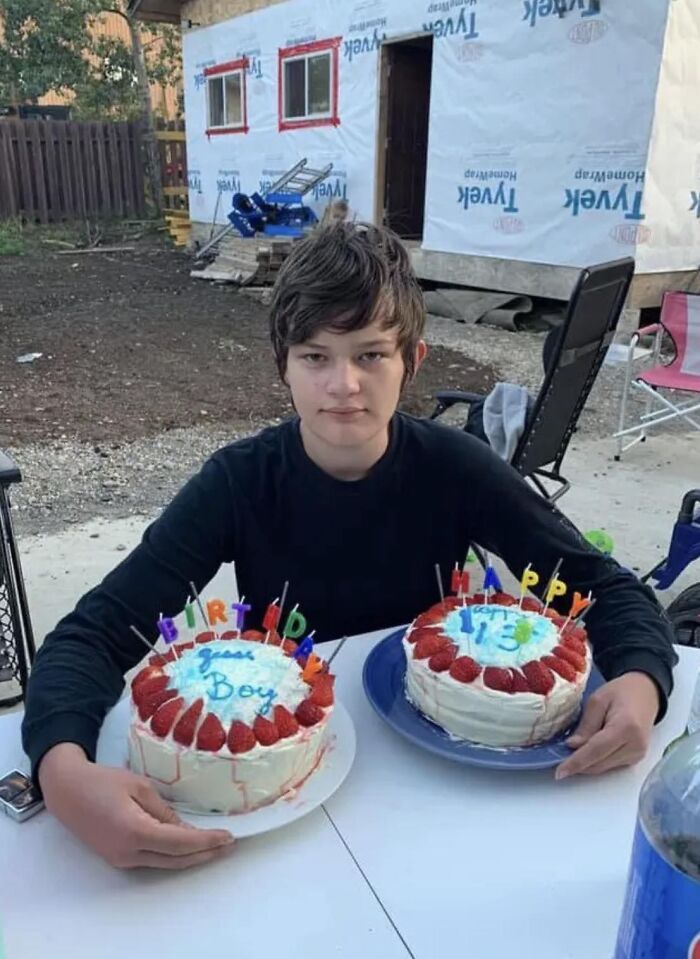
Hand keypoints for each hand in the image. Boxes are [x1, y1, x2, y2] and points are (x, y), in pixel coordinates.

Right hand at [39, 743, 234, 868]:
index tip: (228, 837)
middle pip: (175, 860)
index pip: (180, 843)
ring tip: (215, 845)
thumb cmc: (103, 781)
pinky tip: (188, 843)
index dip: (207, 842)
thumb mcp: (140, 787)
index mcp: (135, 831)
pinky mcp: (117, 857)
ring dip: (191, 856)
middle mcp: (128, 852)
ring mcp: (121, 858)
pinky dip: (173, 853)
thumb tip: (186, 831)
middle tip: (229, 844)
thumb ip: (164, 811)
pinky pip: (152, 859)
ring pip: (165, 863)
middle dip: (205, 854)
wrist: (67, 791)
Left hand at [555, 672, 659, 779]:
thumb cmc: (621, 691)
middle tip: (558, 761)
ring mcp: (638, 754)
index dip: (576, 762)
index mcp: (626, 727)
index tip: (559, 772)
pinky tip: (586, 752)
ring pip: (604, 767)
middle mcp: (635, 745)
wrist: (646, 692)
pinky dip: (596, 761)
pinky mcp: (636, 758)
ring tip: (570, 754)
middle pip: (600, 763)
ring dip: (586, 764)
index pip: (596, 750)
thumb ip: (586, 725)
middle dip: (578, 765)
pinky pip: (611, 765)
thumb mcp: (597, 700)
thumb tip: (572, 746)